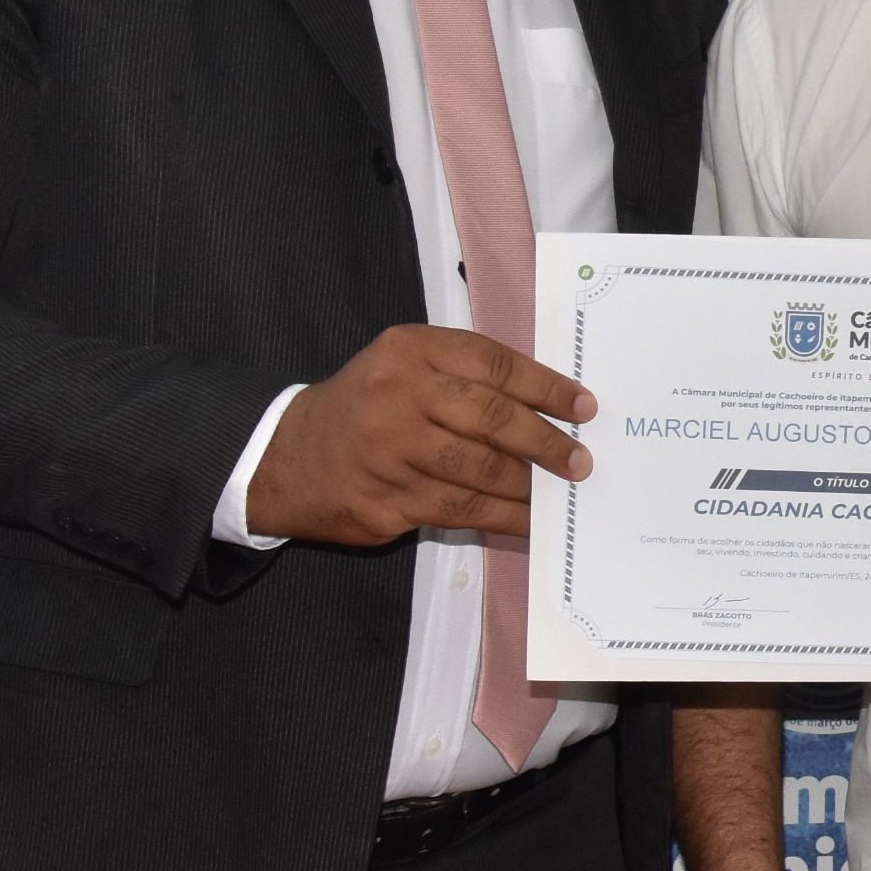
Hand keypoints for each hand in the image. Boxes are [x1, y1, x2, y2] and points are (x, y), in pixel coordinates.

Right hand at [244, 323, 592, 545]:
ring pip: (479, 471)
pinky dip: (502, 516)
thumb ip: (464, 375)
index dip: (546, 388)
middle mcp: (397, 396)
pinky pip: (460, 511)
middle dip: (545, 442)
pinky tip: (528, 519)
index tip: (583, 407)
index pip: (494, 365)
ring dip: (528, 485)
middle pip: (491, 419)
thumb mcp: (403, 366)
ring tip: (560, 491)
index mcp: (409, 352)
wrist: (286, 458)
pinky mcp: (386, 500)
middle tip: (579, 460)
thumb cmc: (366, 407)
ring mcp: (389, 452)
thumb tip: (548, 406)